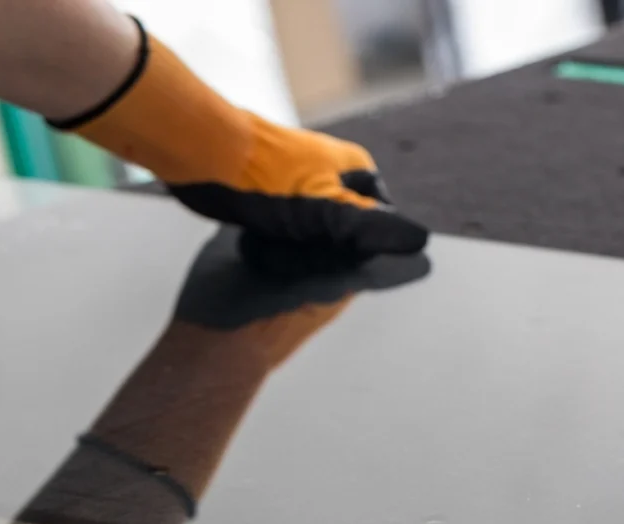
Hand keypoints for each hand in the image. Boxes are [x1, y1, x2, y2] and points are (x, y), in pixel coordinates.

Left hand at [60, 20, 427, 258]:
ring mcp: (299, 183)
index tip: (339, 268)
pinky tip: (263, 255)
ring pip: (312, 235)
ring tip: (281, 263)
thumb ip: (370, 227)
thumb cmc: (265, 182)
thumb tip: (418, 241)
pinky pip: (284, 232)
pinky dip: (277, 247)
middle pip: (345, 231)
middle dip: (327, 254)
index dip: (362, 251)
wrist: (205, 156)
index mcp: (355, 170)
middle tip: (305, 268)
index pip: (379, 222)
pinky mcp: (269, 195)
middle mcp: (331, 173)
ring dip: (299, 254)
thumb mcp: (326, 209)